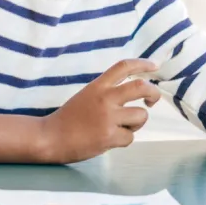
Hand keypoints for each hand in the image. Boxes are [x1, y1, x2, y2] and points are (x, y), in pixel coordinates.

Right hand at [39, 58, 161, 163]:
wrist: (50, 137)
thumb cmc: (68, 119)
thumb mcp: (87, 95)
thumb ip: (107, 92)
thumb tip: (133, 95)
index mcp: (98, 86)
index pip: (124, 66)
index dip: (143, 64)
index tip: (155, 66)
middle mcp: (105, 98)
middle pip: (141, 87)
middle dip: (153, 93)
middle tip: (152, 100)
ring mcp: (108, 117)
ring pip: (141, 116)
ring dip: (136, 123)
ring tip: (121, 128)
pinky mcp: (109, 136)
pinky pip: (130, 137)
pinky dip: (124, 140)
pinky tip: (109, 140)